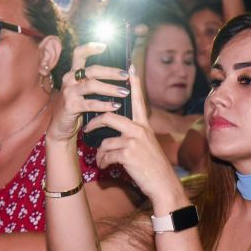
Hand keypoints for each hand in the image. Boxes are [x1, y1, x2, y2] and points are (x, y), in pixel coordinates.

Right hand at [47, 42, 131, 142]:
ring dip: (111, 88)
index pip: (79, 54)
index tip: (105, 46)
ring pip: (92, 85)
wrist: (61, 127)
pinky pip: (90, 103)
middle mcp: (69, 79)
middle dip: (111, 72)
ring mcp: (68, 92)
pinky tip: (115, 106)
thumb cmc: (77, 108)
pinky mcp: (70, 106)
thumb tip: (119, 74)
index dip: (90, 47)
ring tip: (124, 92)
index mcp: (73, 73)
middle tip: (126, 75)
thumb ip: (94, 82)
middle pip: (92, 70)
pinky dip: (104, 105)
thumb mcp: (84, 92)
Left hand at [83, 65, 179, 202]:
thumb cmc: (152, 166)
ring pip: (105, 141)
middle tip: (87, 129)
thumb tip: (115, 134)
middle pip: (109, 117)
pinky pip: (106, 155)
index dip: (133, 82)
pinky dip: (103, 162)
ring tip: (101, 161)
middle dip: (94, 123)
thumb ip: (133, 136)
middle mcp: (140, 129)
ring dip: (100, 153)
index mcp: (144, 125)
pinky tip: (105, 167)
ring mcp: (134, 141)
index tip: (130, 65)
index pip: (138, 100)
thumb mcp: (146, 145)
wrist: (163, 184)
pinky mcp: (128, 154)